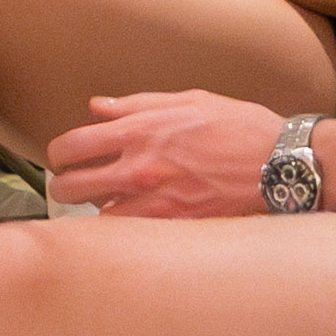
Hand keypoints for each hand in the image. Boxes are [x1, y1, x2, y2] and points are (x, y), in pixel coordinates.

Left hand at [44, 89, 296, 216]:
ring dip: (94, 212)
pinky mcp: (176, 225)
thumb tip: (98, 107)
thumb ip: (136, 104)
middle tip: (68, 188)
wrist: (279, 162)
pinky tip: (131, 221)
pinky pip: (133, 235)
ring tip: (102, 205)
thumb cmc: (238, 126)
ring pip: (99, 217)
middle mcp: (141, 167)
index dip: (57, 155)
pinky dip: (125, 230)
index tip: (61, 159)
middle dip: (62, 188)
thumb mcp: (187, 101)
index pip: (72, 146)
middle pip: (73, 186)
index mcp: (139, 131)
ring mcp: (157, 200)